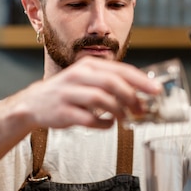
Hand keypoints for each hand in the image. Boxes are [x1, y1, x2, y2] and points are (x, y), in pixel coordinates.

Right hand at [22, 56, 161, 129]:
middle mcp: (78, 76)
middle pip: (111, 82)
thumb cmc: (68, 92)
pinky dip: (103, 123)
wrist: (34, 103)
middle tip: (142, 109)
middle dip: (131, 96)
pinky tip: (109, 125)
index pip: (120, 70)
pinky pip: (88, 119)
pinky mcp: (63, 112)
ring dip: (118, 111)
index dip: (141, 81)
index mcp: (88, 66)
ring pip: (100, 99)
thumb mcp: (88, 79)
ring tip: (125, 118)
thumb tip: (141, 91)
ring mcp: (69, 93)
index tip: (156, 90)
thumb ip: (111, 82)